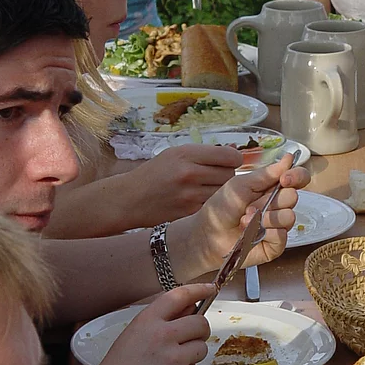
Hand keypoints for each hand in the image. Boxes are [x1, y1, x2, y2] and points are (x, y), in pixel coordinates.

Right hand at [76, 283, 213, 364]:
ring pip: (202, 348)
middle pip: (201, 323)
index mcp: (148, 321)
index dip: (198, 290)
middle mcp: (164, 336)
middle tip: (189, 339)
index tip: (209, 289)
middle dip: (199, 330)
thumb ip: (162, 319)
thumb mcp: (134, 333)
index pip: (180, 296)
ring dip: (191, 355)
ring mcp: (175, 359)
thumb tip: (189, 308)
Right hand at [126, 145, 240, 221]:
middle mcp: (189, 173)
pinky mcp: (190, 213)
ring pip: (224, 192)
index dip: (234, 159)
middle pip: (230, 175)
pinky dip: (212, 203)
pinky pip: (213, 206)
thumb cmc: (154, 174)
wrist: (129, 199)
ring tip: (206, 188)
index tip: (230, 161)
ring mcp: (190, 195)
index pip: (229, 156)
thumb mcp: (175, 154)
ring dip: (221, 190)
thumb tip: (234, 151)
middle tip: (215, 176)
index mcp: (186, 154)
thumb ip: (204, 153)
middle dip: (227, 175)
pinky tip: (200, 200)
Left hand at [186, 153, 309, 275]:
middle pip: (293, 197)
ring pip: (289, 217)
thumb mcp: (241, 185)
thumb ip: (266, 173)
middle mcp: (278, 206)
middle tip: (249, 206)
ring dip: (265, 218)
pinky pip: (283, 236)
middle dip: (271, 201)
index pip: (298, 179)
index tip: (284, 179)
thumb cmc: (220, 209)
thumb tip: (288, 158)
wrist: (207, 234)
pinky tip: (252, 234)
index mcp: (271, 189)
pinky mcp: (275, 245)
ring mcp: (278, 226)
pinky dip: (267, 233)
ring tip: (246, 221)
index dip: (296, 176)